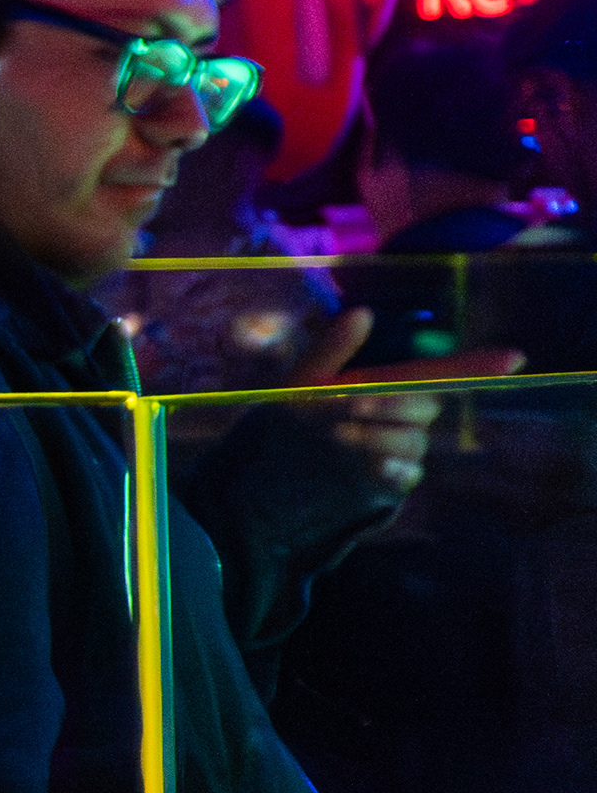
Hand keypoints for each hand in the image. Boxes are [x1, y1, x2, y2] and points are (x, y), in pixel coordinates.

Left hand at [284, 308, 523, 502]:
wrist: (277, 458)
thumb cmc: (299, 409)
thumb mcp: (306, 376)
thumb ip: (332, 348)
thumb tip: (362, 313)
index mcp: (394, 382)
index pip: (443, 373)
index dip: (480, 366)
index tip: (515, 358)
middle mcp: (407, 414)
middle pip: (424, 405)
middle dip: (393, 403)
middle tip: (351, 404)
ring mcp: (402, 447)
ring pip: (411, 440)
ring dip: (377, 435)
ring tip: (336, 431)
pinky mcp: (390, 479)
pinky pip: (407, 476)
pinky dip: (397, 471)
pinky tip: (380, 465)